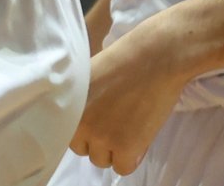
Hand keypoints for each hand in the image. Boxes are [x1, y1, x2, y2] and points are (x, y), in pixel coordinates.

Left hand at [67, 15, 194, 175]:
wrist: (156, 56)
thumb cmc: (127, 57)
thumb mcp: (91, 76)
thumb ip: (82, 102)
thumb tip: (85, 125)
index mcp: (68, 103)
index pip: (67, 132)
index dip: (86, 128)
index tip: (100, 120)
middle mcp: (79, 121)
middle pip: (83, 148)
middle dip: (98, 140)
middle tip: (116, 122)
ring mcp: (100, 136)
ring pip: (101, 160)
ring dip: (114, 149)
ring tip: (130, 128)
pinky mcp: (124, 147)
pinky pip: (122, 168)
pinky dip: (131, 158)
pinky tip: (139, 139)